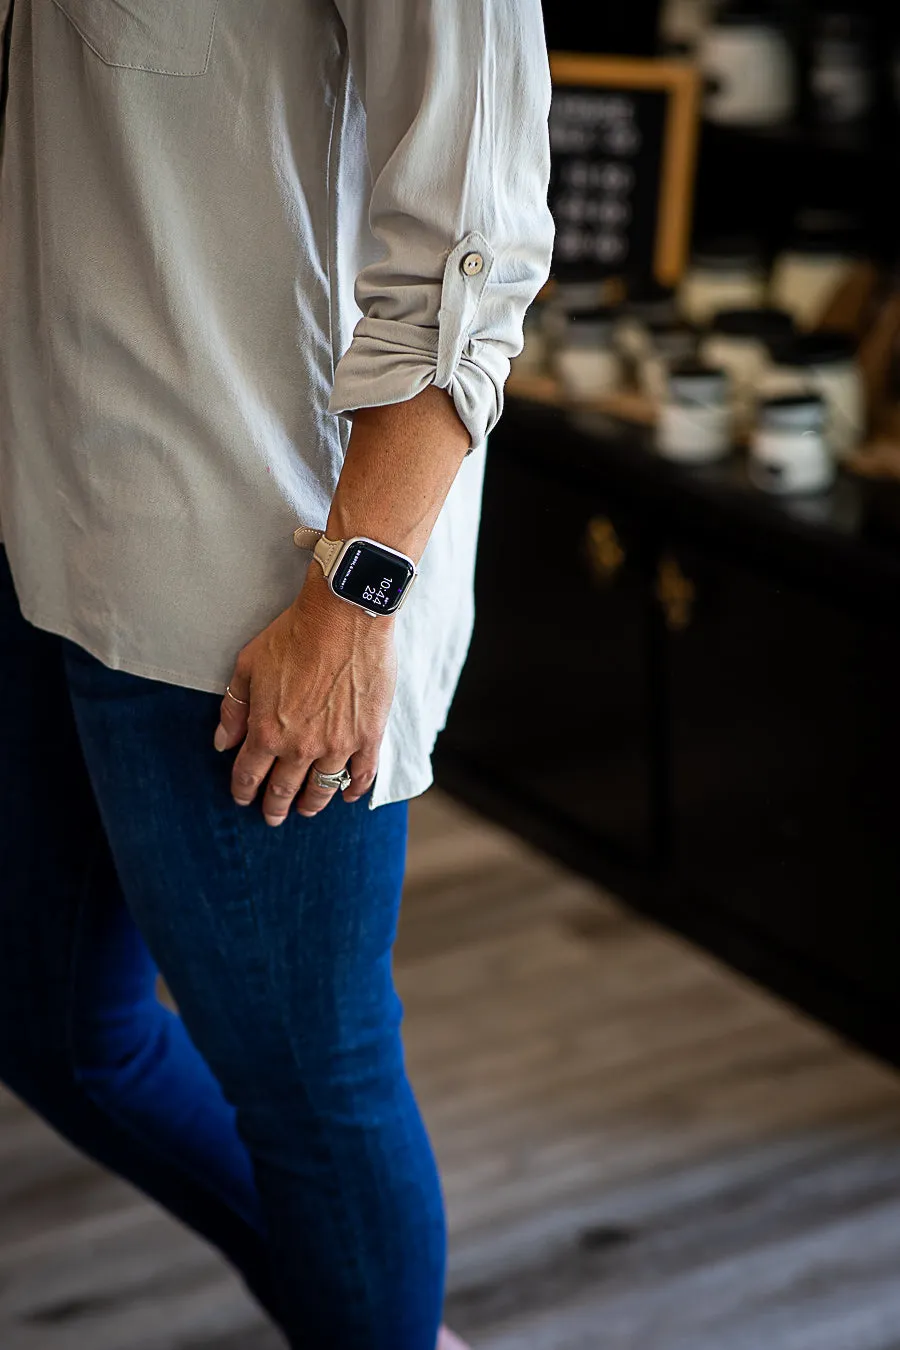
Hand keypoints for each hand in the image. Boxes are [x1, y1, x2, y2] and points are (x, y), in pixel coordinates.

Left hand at [214, 571, 396, 822]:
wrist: (343, 618)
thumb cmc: (293, 635)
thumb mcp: (248, 666)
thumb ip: (234, 709)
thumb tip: (222, 743)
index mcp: (267, 732)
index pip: (248, 775)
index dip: (242, 791)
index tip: (242, 798)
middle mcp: (300, 747)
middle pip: (283, 790)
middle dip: (274, 807)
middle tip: (272, 816)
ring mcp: (338, 745)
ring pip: (322, 789)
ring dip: (311, 804)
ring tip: (305, 810)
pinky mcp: (368, 736)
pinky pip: (362, 775)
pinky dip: (352, 790)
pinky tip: (346, 796)